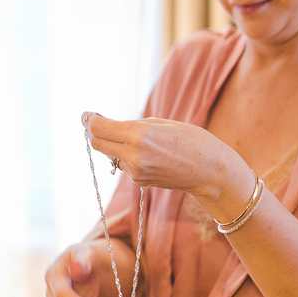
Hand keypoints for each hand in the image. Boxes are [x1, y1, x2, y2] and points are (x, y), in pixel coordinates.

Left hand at [83, 112, 229, 197]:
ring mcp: (135, 171)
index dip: (89, 120)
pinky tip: (145, 151)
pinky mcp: (139, 181)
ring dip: (112, 144)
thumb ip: (132, 125)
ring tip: (131, 136)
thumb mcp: (162, 123)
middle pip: (97, 143)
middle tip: (97, 122)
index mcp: (139, 135)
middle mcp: (134, 155)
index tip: (87, 114)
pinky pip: (123, 164)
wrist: (210, 172)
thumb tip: (107, 125)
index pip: (99, 128)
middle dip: (94, 132)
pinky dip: (125, 155)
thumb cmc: (192, 140)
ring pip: (110, 154)